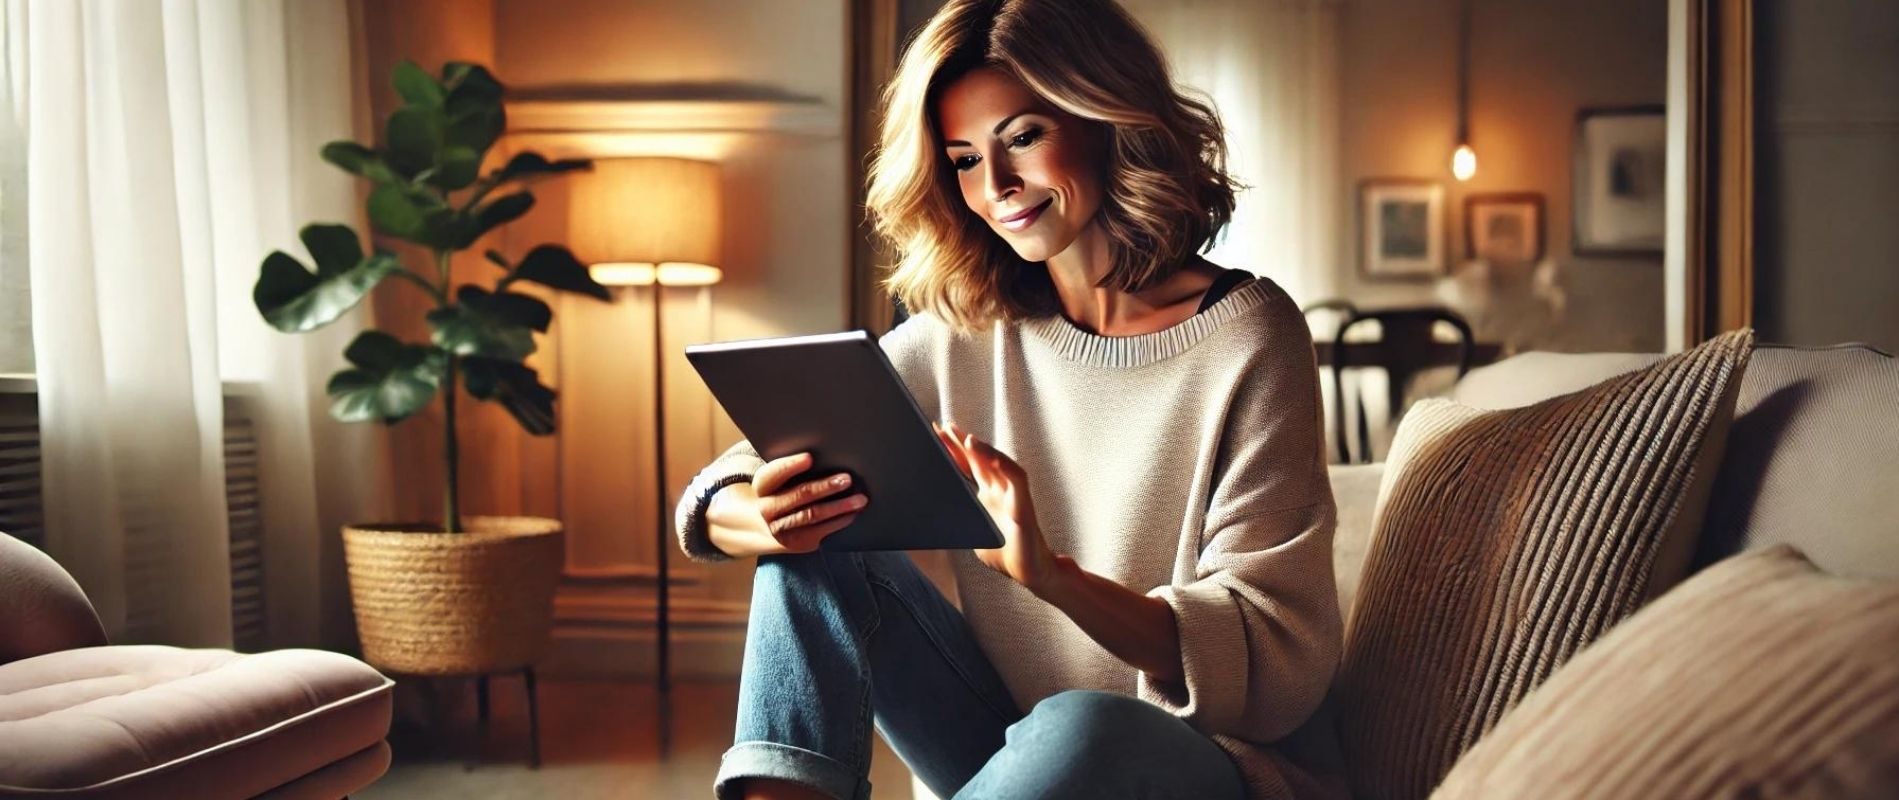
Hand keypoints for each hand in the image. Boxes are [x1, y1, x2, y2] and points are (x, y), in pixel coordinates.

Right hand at [710, 452, 866, 556]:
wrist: (773, 524)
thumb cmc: (785, 491)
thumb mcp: (781, 479)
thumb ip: (795, 468)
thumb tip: (827, 455)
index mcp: (763, 486)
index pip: (775, 473)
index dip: (791, 466)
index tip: (809, 458)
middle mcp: (767, 509)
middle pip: (799, 495)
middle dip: (825, 487)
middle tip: (847, 479)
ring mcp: (781, 528)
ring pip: (813, 515)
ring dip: (839, 506)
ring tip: (860, 499)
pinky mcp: (797, 542)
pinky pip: (821, 530)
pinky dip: (840, 521)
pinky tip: (853, 513)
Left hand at [934, 421, 1063, 592]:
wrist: (1033, 574)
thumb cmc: (1006, 556)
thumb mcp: (974, 534)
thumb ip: (959, 520)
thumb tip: (932, 513)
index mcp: (986, 496)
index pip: (967, 467)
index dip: (951, 451)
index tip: (934, 433)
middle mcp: (999, 490)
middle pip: (978, 460)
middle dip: (960, 443)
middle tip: (941, 426)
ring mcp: (1012, 495)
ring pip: (997, 463)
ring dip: (981, 450)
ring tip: (965, 438)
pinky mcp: (1024, 505)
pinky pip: (1015, 477)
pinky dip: (1001, 464)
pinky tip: (989, 456)